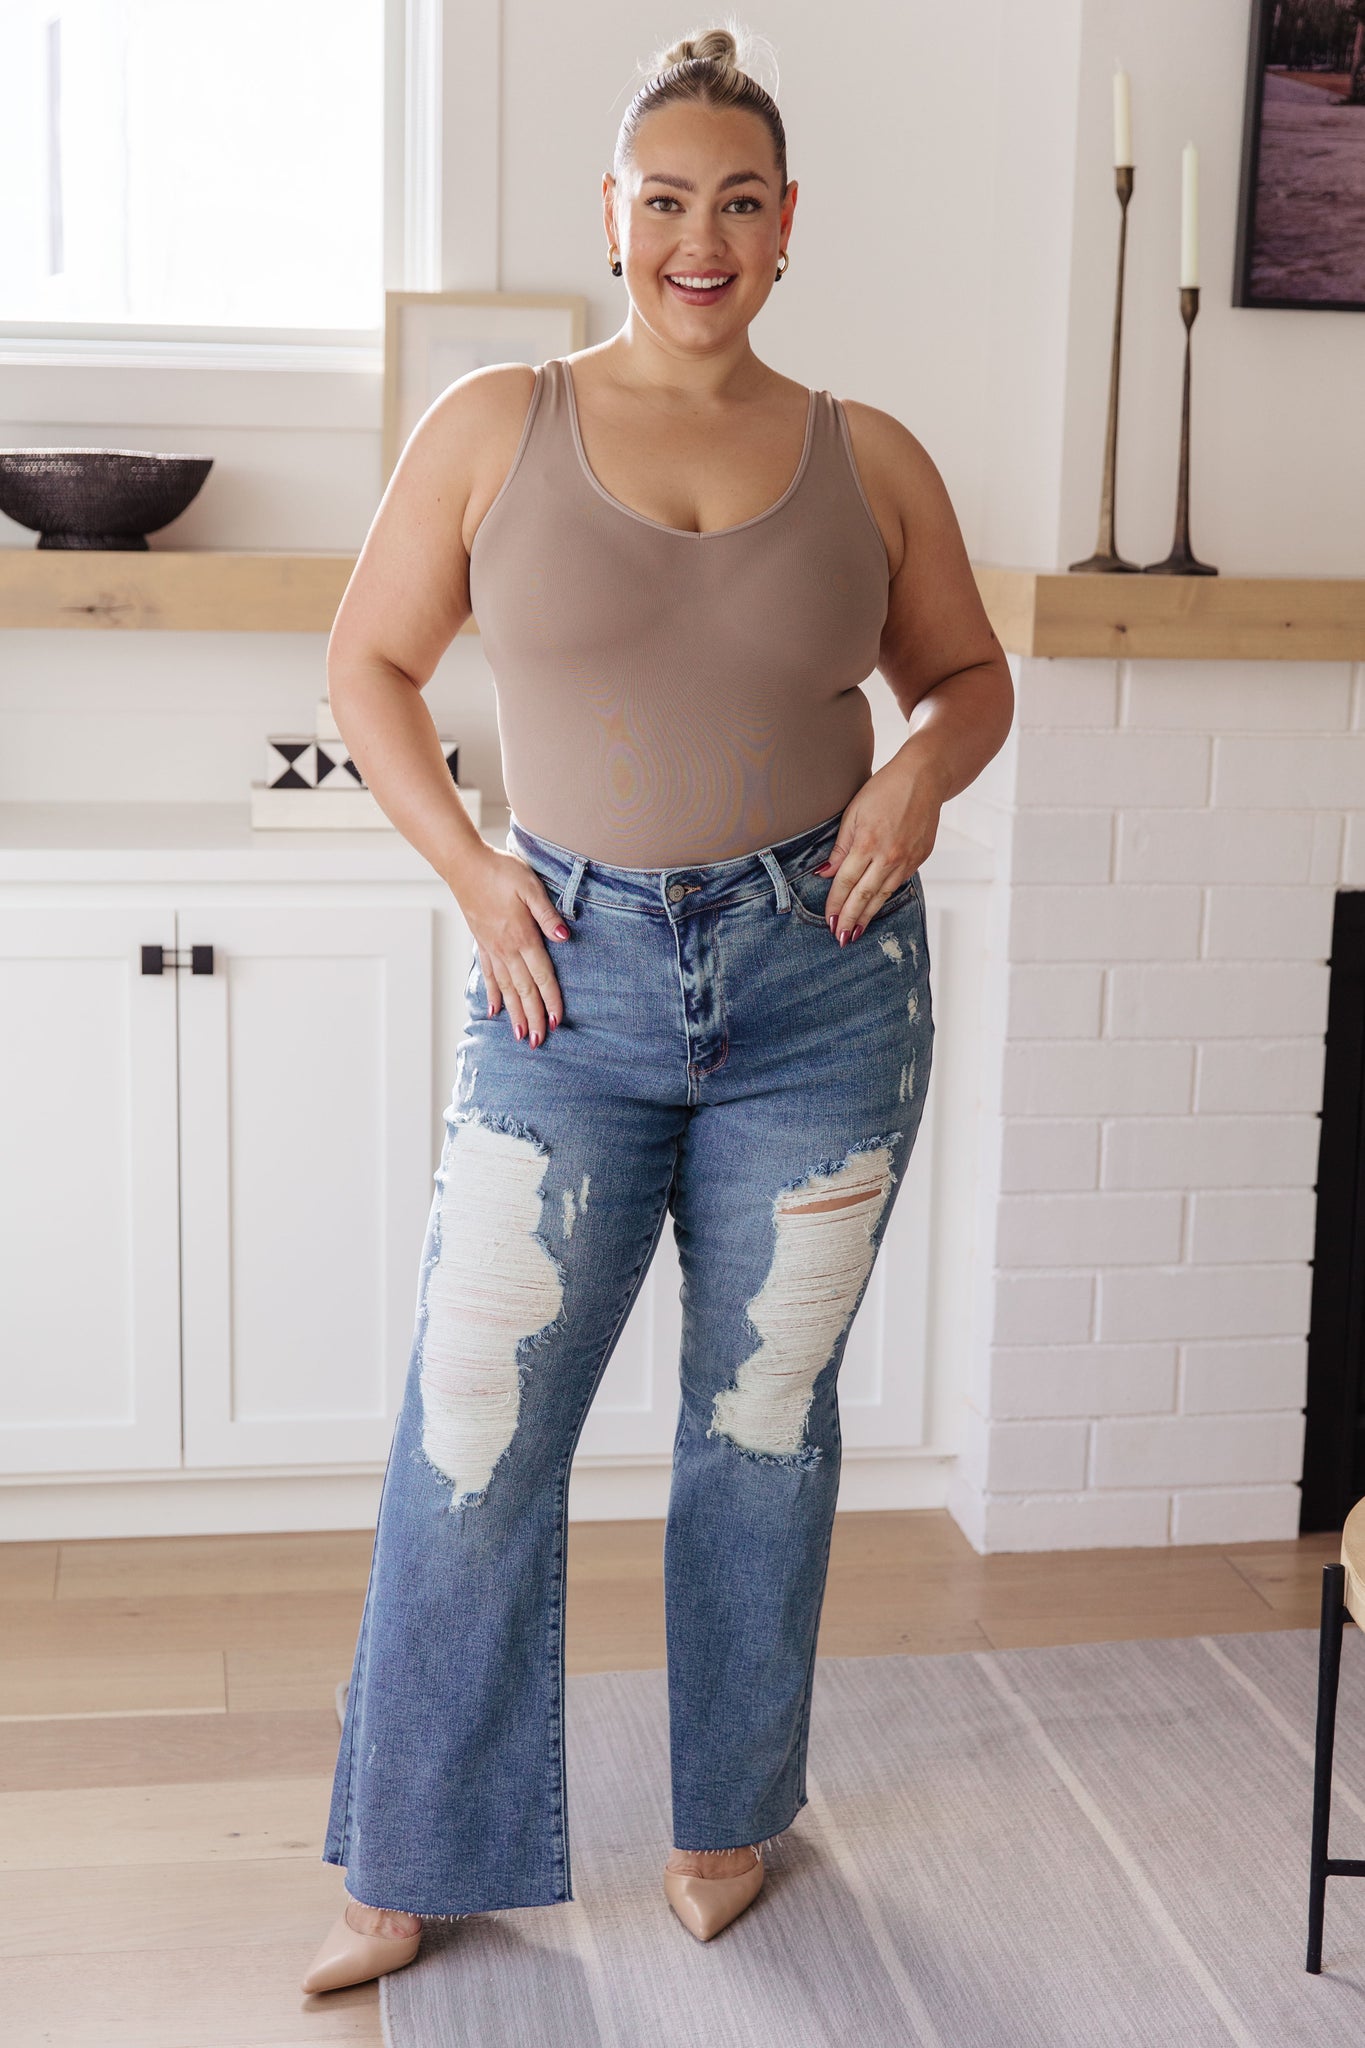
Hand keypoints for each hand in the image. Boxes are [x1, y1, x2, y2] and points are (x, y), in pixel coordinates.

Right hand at [450, 846, 569, 1045]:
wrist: (465, 865)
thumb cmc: (500, 871)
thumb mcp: (531, 886)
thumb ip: (547, 914)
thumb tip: (563, 937)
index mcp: (522, 937)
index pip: (541, 976)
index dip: (551, 1000)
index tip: (558, 1022)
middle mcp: (506, 949)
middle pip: (523, 991)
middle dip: (533, 1018)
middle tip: (539, 1042)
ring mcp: (492, 949)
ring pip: (506, 989)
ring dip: (514, 1014)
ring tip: (521, 1036)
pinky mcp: (482, 944)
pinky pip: (489, 975)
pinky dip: (492, 995)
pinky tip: (494, 1011)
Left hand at [816, 744, 945, 941]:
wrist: (925, 777)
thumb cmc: (885, 789)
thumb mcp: (853, 812)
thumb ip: (840, 847)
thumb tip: (826, 874)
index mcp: (867, 843)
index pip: (846, 882)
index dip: (836, 903)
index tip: (828, 920)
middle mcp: (888, 856)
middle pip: (864, 895)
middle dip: (851, 919)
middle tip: (841, 938)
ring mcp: (907, 859)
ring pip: (883, 895)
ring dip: (868, 915)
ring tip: (857, 932)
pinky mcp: (920, 858)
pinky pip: (898, 884)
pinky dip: (885, 898)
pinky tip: (876, 908)